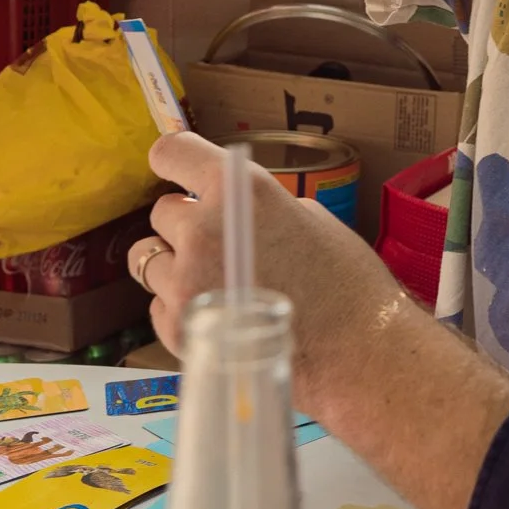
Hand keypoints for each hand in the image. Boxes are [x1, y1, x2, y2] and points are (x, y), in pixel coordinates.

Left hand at [127, 133, 415, 423]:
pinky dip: (180, 307)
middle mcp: (203, 230)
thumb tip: (230, 209)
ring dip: (176, 265)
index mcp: (237, 190)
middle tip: (221, 245)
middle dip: (185, 225)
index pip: (173, 153)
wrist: (359, 354)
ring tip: (216, 282)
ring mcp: (186, 282)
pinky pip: (158, 305)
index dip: (173, 161)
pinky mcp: (180, 328)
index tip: (175, 169)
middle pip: (162, 213)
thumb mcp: (309, 218)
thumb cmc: (347, 285)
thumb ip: (258, 207)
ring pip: (150, 260)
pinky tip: (221, 316)